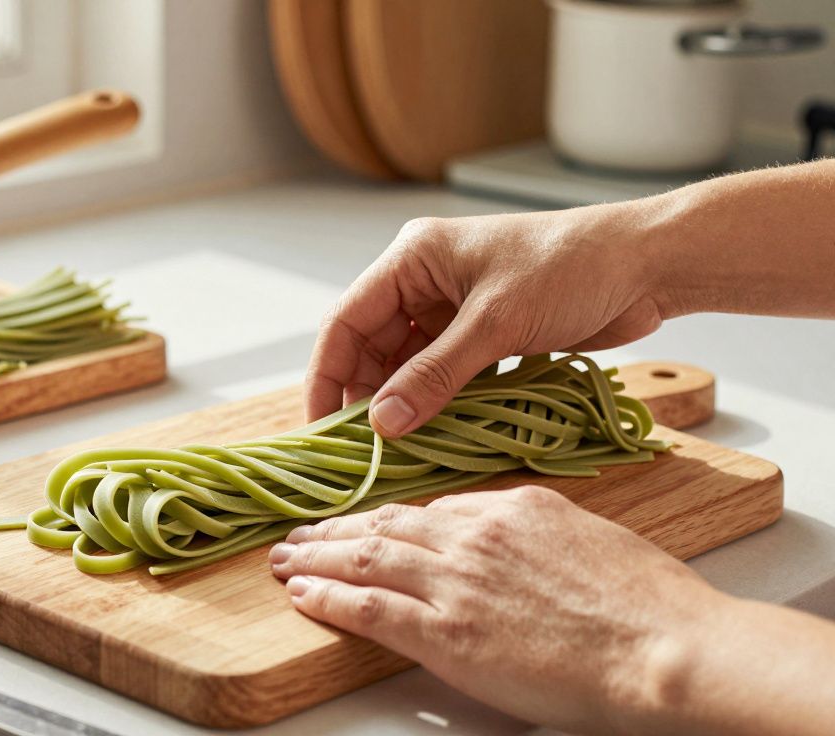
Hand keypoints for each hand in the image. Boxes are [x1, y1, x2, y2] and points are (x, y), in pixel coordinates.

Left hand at [268, 486, 722, 733]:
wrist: (662, 647)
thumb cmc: (646, 605)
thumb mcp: (589, 540)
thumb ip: (537, 536)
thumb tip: (514, 546)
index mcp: (510, 508)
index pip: (430, 509)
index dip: (386, 518)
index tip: (364, 523)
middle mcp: (472, 535)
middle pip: (386, 525)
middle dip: (336, 529)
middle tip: (301, 533)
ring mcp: (454, 582)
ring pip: (366, 557)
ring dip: (317, 557)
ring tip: (286, 559)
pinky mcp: (444, 631)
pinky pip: (368, 607)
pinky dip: (329, 597)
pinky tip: (304, 594)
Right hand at [306, 204, 665, 435]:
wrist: (649, 263)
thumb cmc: (572, 268)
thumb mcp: (495, 324)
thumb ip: (435, 376)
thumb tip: (382, 426)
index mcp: (412, 258)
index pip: (345, 322)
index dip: (328, 377)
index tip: (322, 430)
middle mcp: (424, 280)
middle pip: (372, 348)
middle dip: (368, 397)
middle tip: (366, 452)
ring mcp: (453, 308)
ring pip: (408, 366)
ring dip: (407, 405)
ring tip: (403, 450)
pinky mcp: (484, 333)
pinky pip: (444, 374)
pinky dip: (440, 403)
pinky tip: (439, 434)